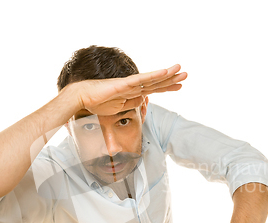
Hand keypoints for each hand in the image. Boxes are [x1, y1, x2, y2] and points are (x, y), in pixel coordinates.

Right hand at [69, 64, 186, 115]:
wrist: (82, 98)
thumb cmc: (97, 102)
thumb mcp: (119, 107)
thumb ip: (132, 103)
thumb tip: (144, 100)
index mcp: (132, 92)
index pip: (153, 89)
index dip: (166, 87)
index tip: (179, 86)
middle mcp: (133, 86)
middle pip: (156, 83)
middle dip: (172, 79)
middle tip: (186, 75)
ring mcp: (129, 84)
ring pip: (152, 79)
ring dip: (167, 75)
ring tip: (181, 70)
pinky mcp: (124, 84)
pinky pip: (142, 79)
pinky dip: (154, 76)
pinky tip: (165, 72)